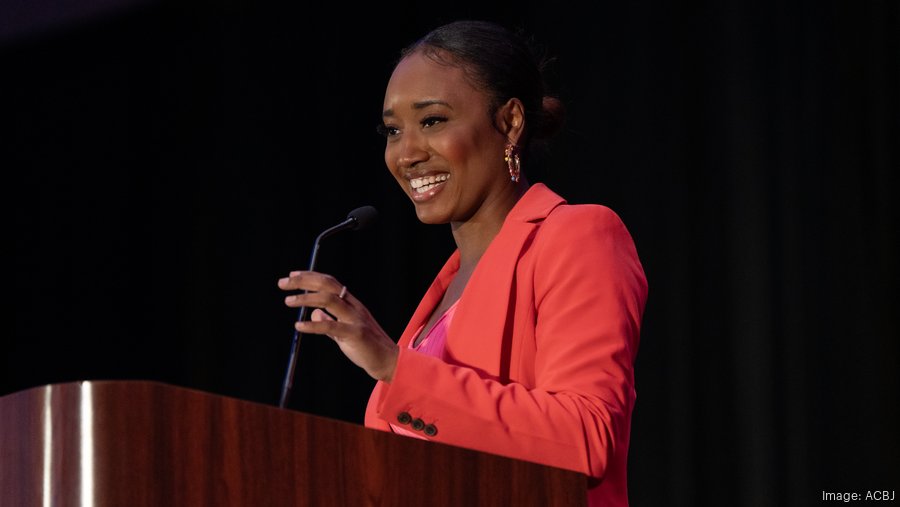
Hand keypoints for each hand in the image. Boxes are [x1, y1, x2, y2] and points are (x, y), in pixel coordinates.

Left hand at [278, 271, 398, 381]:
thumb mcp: (345, 331)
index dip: (310, 276)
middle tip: (283, 283)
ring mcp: (356, 319)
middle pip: (327, 285)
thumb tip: (313, 312)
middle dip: (304, 281)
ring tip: (288, 301)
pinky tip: (298, 325)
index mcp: (352, 304)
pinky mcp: (356, 335)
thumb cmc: (367, 347)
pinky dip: (313, 325)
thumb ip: (329, 320)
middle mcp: (354, 307)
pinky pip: (331, 327)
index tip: (292, 276)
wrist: (388, 361)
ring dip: (306, 298)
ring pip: (329, 300)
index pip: (330, 282)